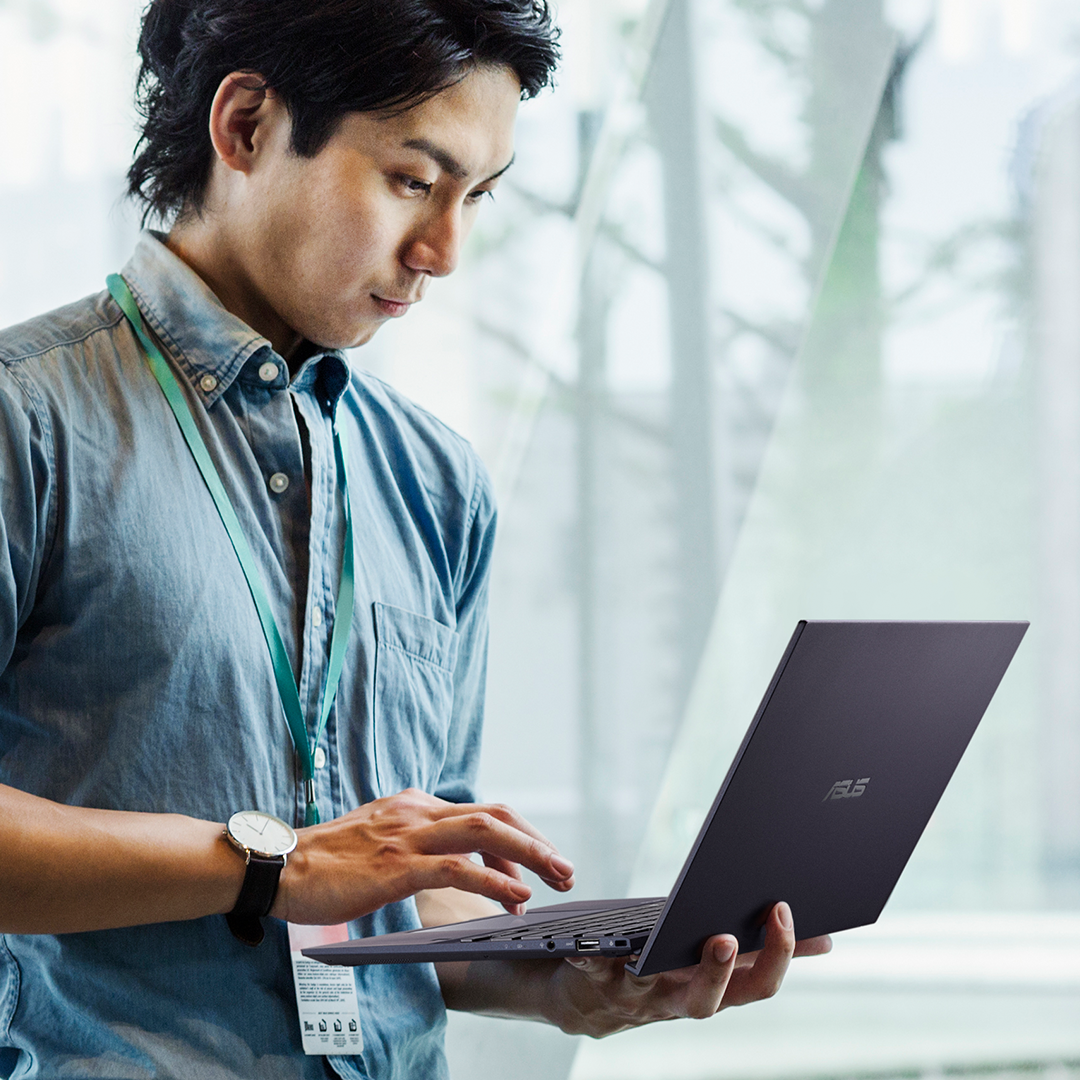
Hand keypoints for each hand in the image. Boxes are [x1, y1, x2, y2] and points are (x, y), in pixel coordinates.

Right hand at [269, 788, 573, 924]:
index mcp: (416, 804)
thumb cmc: (326, 861)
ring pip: (486, 833)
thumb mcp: (378, 838)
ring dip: (530, 854)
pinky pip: (458, 868)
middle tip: (565, 870)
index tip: (536, 867)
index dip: (518, 837)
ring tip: (557, 879)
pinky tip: (516, 898)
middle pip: (496, 815)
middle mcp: (418, 811)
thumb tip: (450, 863)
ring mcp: (409, 835)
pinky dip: (494, 882)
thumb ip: (414, 842)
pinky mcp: (397, 865)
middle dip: (537, 841)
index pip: (482, 812)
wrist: (279, 866)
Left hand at [547, 902, 830, 1037]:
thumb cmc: (656, 970)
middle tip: (728, 938)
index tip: (798, 920)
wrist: (582, 1000)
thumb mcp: (707, 962)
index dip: (780, 958)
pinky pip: (591, 970)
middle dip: (720, 973)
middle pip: (706, 1001)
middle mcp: (674, 998)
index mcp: (708, 988)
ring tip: (671, 940)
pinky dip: (588, 958)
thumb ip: (755, 951)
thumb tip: (823, 939)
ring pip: (652, 986)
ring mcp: (633, 993)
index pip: (755, 984)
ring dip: (651, 966)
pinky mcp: (593, 979)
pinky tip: (586, 945)